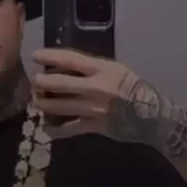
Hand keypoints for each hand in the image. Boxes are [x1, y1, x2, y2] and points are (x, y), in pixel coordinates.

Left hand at [32, 48, 161, 143]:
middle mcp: (95, 88)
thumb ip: (92, 69)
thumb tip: (65, 68)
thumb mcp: (116, 70)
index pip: (71, 59)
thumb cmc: (134, 88)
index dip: (50, 56)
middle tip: (35, 83)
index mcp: (102, 69)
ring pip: (59, 106)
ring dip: (44, 104)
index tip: (35, 56)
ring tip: (38, 102)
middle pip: (59, 84)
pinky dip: (55, 130)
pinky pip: (68, 129)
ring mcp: (93, 108)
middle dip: (41, 83)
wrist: (152, 114)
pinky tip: (47, 128)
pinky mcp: (94, 126)